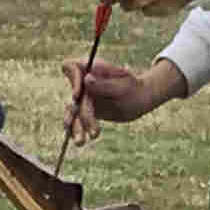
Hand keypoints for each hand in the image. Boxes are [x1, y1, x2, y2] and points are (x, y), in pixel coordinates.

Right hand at [60, 54, 179, 149]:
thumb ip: (105, 84)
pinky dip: (76, 131)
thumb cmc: (133, 88)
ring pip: (72, 111)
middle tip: (94, 132)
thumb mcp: (123, 86)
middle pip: (73, 96)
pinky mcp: (83, 110)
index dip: (72, 80)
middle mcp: (82, 82)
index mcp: (90, 69)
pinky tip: (80, 141)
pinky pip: (76, 121)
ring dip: (76, 127)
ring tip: (81, 142)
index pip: (71, 67)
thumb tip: (86, 80)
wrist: (138, 100)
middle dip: (82, 115)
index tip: (77, 95)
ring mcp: (81, 96)